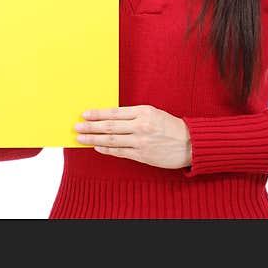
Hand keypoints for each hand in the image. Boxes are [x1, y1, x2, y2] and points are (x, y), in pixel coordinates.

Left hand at [74, 105, 191, 169]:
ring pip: (111, 140)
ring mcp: (141, 141)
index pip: (114, 112)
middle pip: (109, 126)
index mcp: (143, 112)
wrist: (190, 143)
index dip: (97, 114)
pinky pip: (120, 152)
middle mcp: (140, 126)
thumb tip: (110, 118)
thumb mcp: (153, 113)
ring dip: (93, 139)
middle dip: (90, 127)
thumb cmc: (171, 126)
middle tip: (77, 127)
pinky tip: (97, 147)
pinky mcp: (142, 155)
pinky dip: (106, 149)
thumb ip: (133, 115)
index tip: (84, 114)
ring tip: (81, 138)